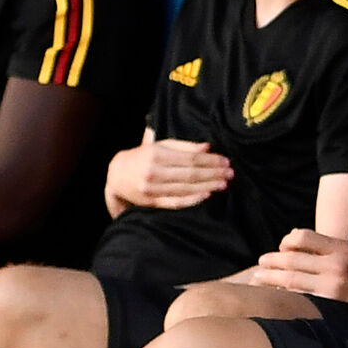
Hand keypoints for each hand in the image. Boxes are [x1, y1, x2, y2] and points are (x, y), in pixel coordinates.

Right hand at [103, 137, 231, 213]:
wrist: (117, 174)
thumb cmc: (143, 157)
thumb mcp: (161, 146)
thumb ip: (184, 146)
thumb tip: (207, 147)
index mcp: (156, 154)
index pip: (190, 158)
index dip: (210, 160)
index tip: (225, 161)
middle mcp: (153, 172)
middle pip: (191, 174)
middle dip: (213, 173)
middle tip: (230, 173)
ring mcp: (152, 189)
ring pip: (186, 188)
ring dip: (208, 186)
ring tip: (223, 184)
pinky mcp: (152, 202)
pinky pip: (176, 202)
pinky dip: (193, 199)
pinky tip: (207, 195)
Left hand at [245, 228, 347, 317]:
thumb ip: (322, 245)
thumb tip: (290, 237)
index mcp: (341, 248)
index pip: (304, 237)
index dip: (287, 241)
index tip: (281, 248)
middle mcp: (336, 265)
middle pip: (293, 260)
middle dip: (272, 262)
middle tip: (260, 264)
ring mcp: (332, 287)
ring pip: (291, 280)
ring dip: (271, 279)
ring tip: (258, 279)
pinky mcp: (329, 305)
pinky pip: (299, 297)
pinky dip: (285, 294)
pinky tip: (275, 294)